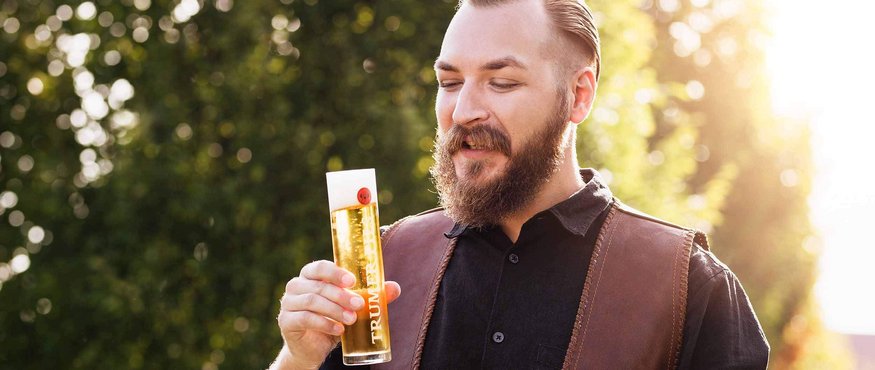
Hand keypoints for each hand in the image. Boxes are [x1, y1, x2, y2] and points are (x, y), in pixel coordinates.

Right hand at [275, 260, 400, 368]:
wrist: (313, 347)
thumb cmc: (332, 319)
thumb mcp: (351, 307)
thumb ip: (370, 296)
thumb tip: (395, 288)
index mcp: (310, 276)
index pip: (319, 267)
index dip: (335, 272)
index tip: (352, 281)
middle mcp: (296, 286)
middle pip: (318, 286)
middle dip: (341, 295)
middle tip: (359, 304)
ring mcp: (288, 303)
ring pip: (312, 301)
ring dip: (335, 310)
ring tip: (351, 319)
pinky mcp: (286, 321)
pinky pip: (305, 318)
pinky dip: (325, 323)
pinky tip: (338, 330)